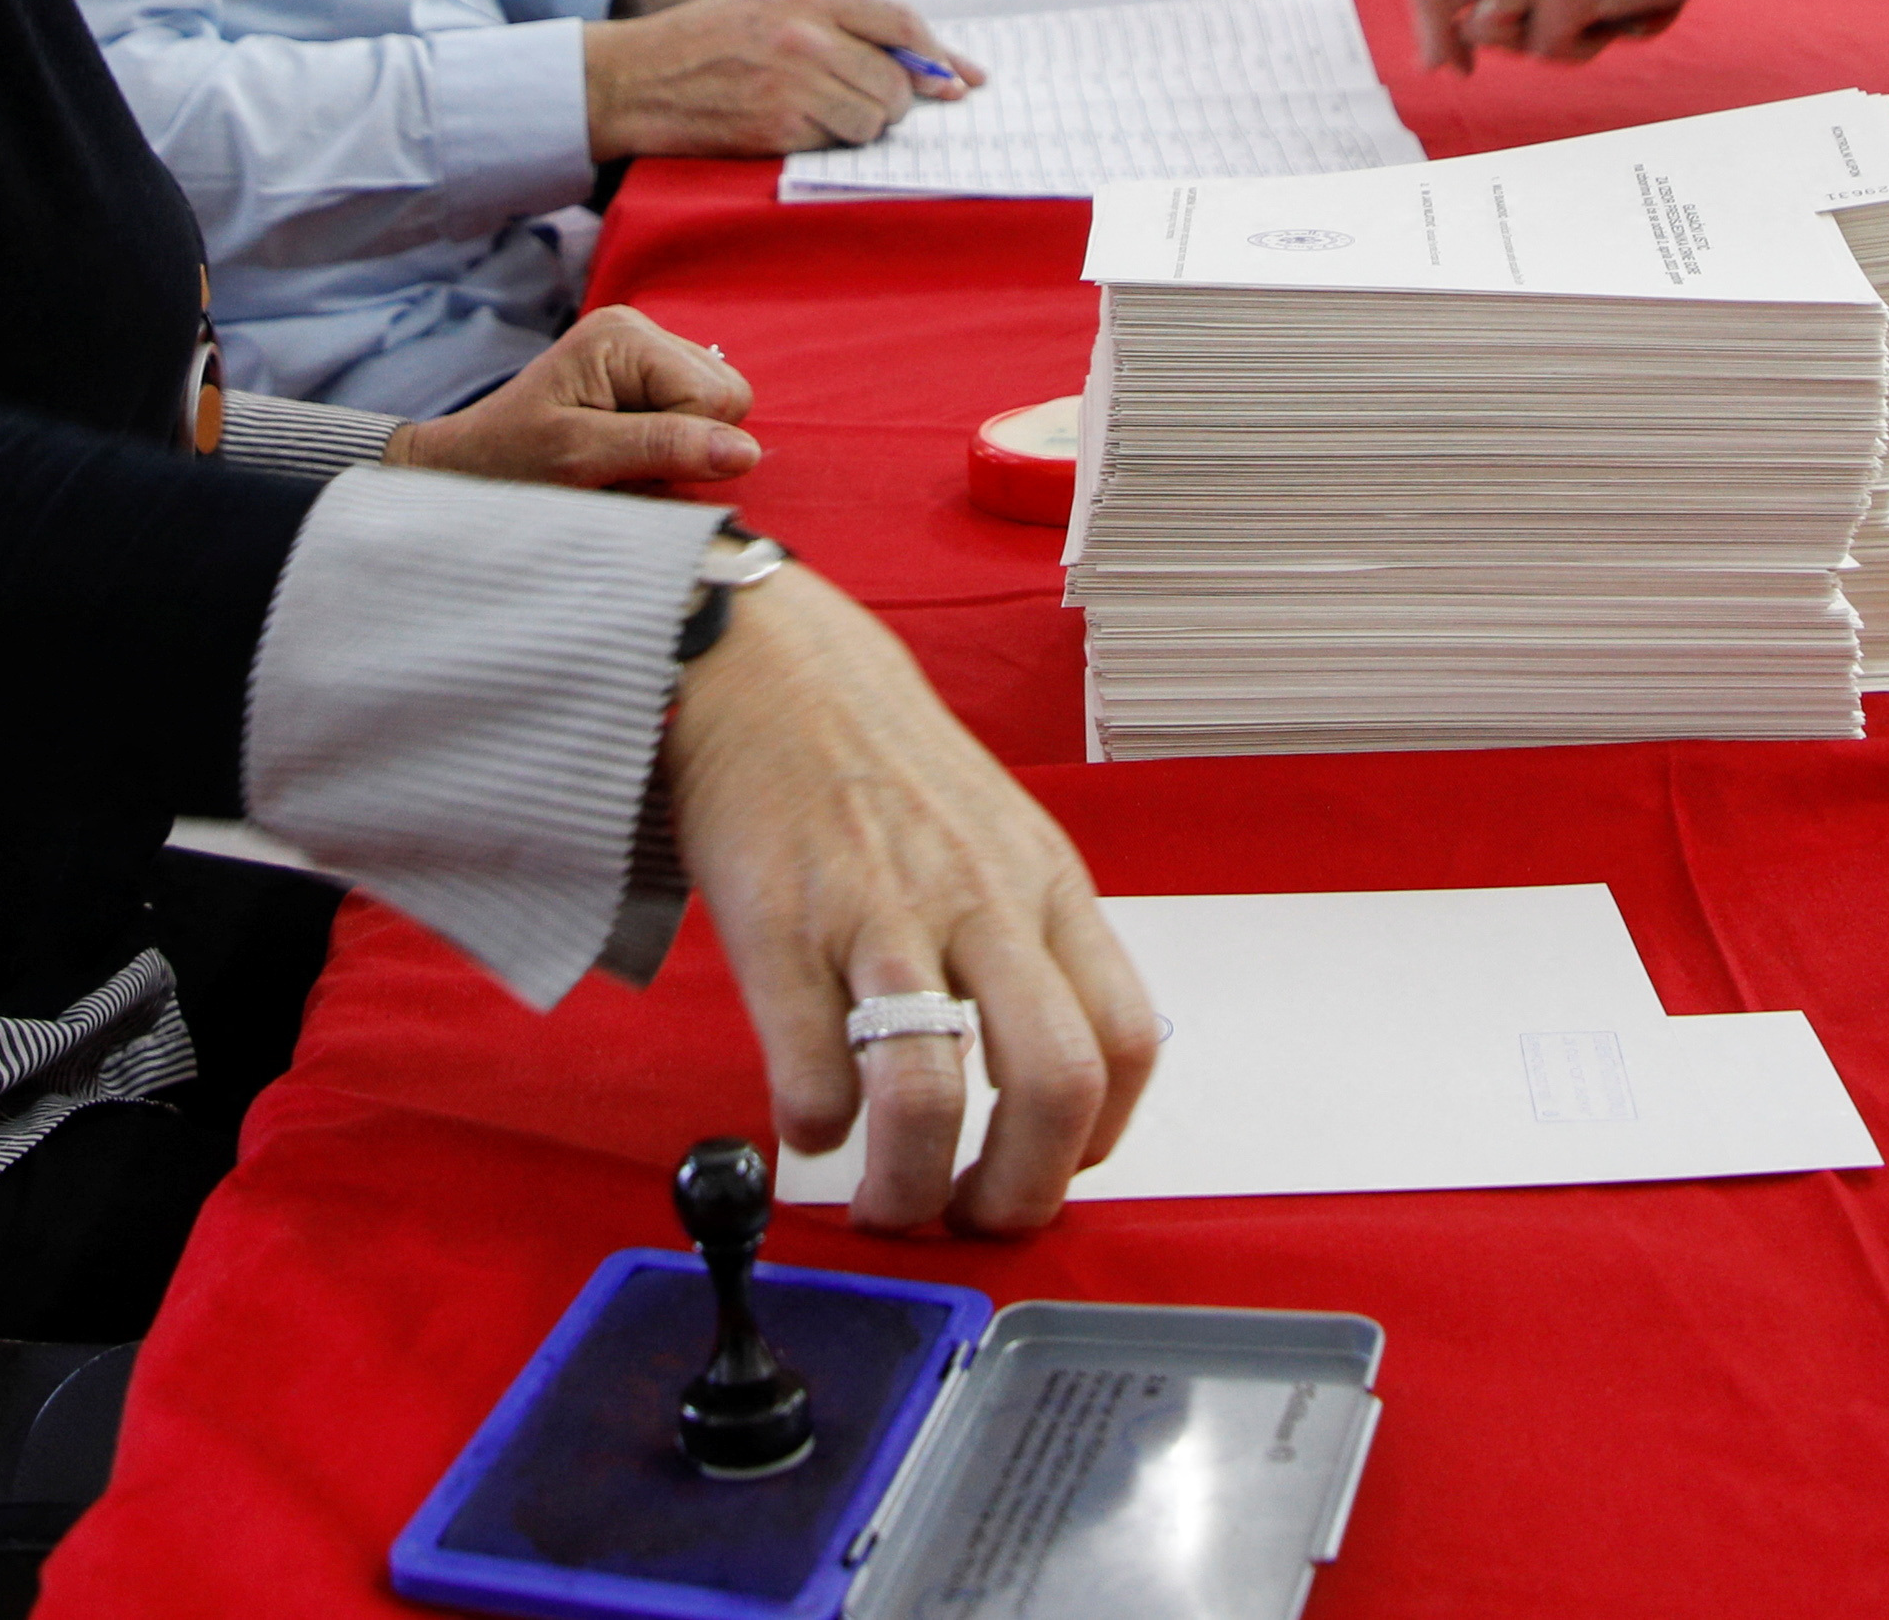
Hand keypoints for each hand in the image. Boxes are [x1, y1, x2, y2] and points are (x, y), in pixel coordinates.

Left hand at [381, 308, 761, 492]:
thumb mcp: (578, 458)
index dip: (686, 446)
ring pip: (719, 411)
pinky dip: (668, 448)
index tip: (624, 463)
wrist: (463, 470)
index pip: (717, 396)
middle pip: (727, 397)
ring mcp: (644, 354)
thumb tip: (746, 453)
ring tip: (616, 458)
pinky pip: (698, 418)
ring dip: (676, 449)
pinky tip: (622, 452)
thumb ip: (663, 448)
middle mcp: (640, 331)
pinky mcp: (643, 381)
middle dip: (686, 444)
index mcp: (625, 335)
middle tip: (620, 461)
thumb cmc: (507, 462)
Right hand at [587, 0, 976, 155]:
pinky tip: (797, 128)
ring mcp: (793, 84)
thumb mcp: (765, 6)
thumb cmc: (700, 42)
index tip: (959, 78)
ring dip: (865, 126)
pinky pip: (836, 144)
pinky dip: (829, 143)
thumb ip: (835, 25)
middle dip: (898, 100)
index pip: (900, 21)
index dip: (938, 54)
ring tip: (827, 115)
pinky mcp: (777, 128)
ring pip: (873, 118)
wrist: (632, 79)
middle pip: (896, 78)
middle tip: (877, 106)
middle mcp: (806, 37)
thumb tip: (919, 64)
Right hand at [670, 567, 1161, 1231]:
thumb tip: (1052, 1079)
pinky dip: (814, 1130)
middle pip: (1053, 1084)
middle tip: (972, 1221)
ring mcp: (880, 915)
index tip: (1049, 1173)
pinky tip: (809, 1121)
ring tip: (884, 1205)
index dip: (1097, 1139)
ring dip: (908, 1188)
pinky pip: (814, 1075)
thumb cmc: (878, 763)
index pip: (1126, 1040)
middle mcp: (979, 901)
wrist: (761, 666)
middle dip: (1018, 1193)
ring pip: (929, 1095)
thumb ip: (1030, 941)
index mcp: (1046, 883)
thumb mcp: (995, 835)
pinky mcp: (781, 928)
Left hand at [1404, 0, 1744, 74]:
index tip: (1444, 55)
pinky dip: (1580, 46)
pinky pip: (1550, 48)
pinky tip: (1611, 20)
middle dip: (1442, 41)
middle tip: (1462, 70)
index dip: (1428, 20)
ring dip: (1537, 43)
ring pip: (1496, 32)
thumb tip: (1466, 28)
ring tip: (1583, 22)